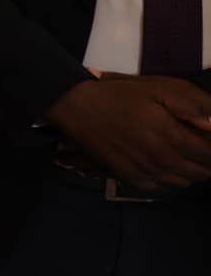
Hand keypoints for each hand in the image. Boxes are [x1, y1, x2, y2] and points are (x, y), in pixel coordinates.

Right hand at [46, 75, 210, 192]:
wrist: (78, 108)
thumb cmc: (120, 96)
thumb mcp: (160, 88)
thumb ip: (194, 105)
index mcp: (173, 138)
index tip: (208, 138)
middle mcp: (162, 161)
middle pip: (202, 172)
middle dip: (207, 160)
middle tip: (199, 143)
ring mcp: (146, 173)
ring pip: (184, 182)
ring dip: (191, 170)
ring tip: (184, 153)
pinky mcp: (131, 178)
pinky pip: (162, 186)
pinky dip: (170, 177)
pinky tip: (164, 161)